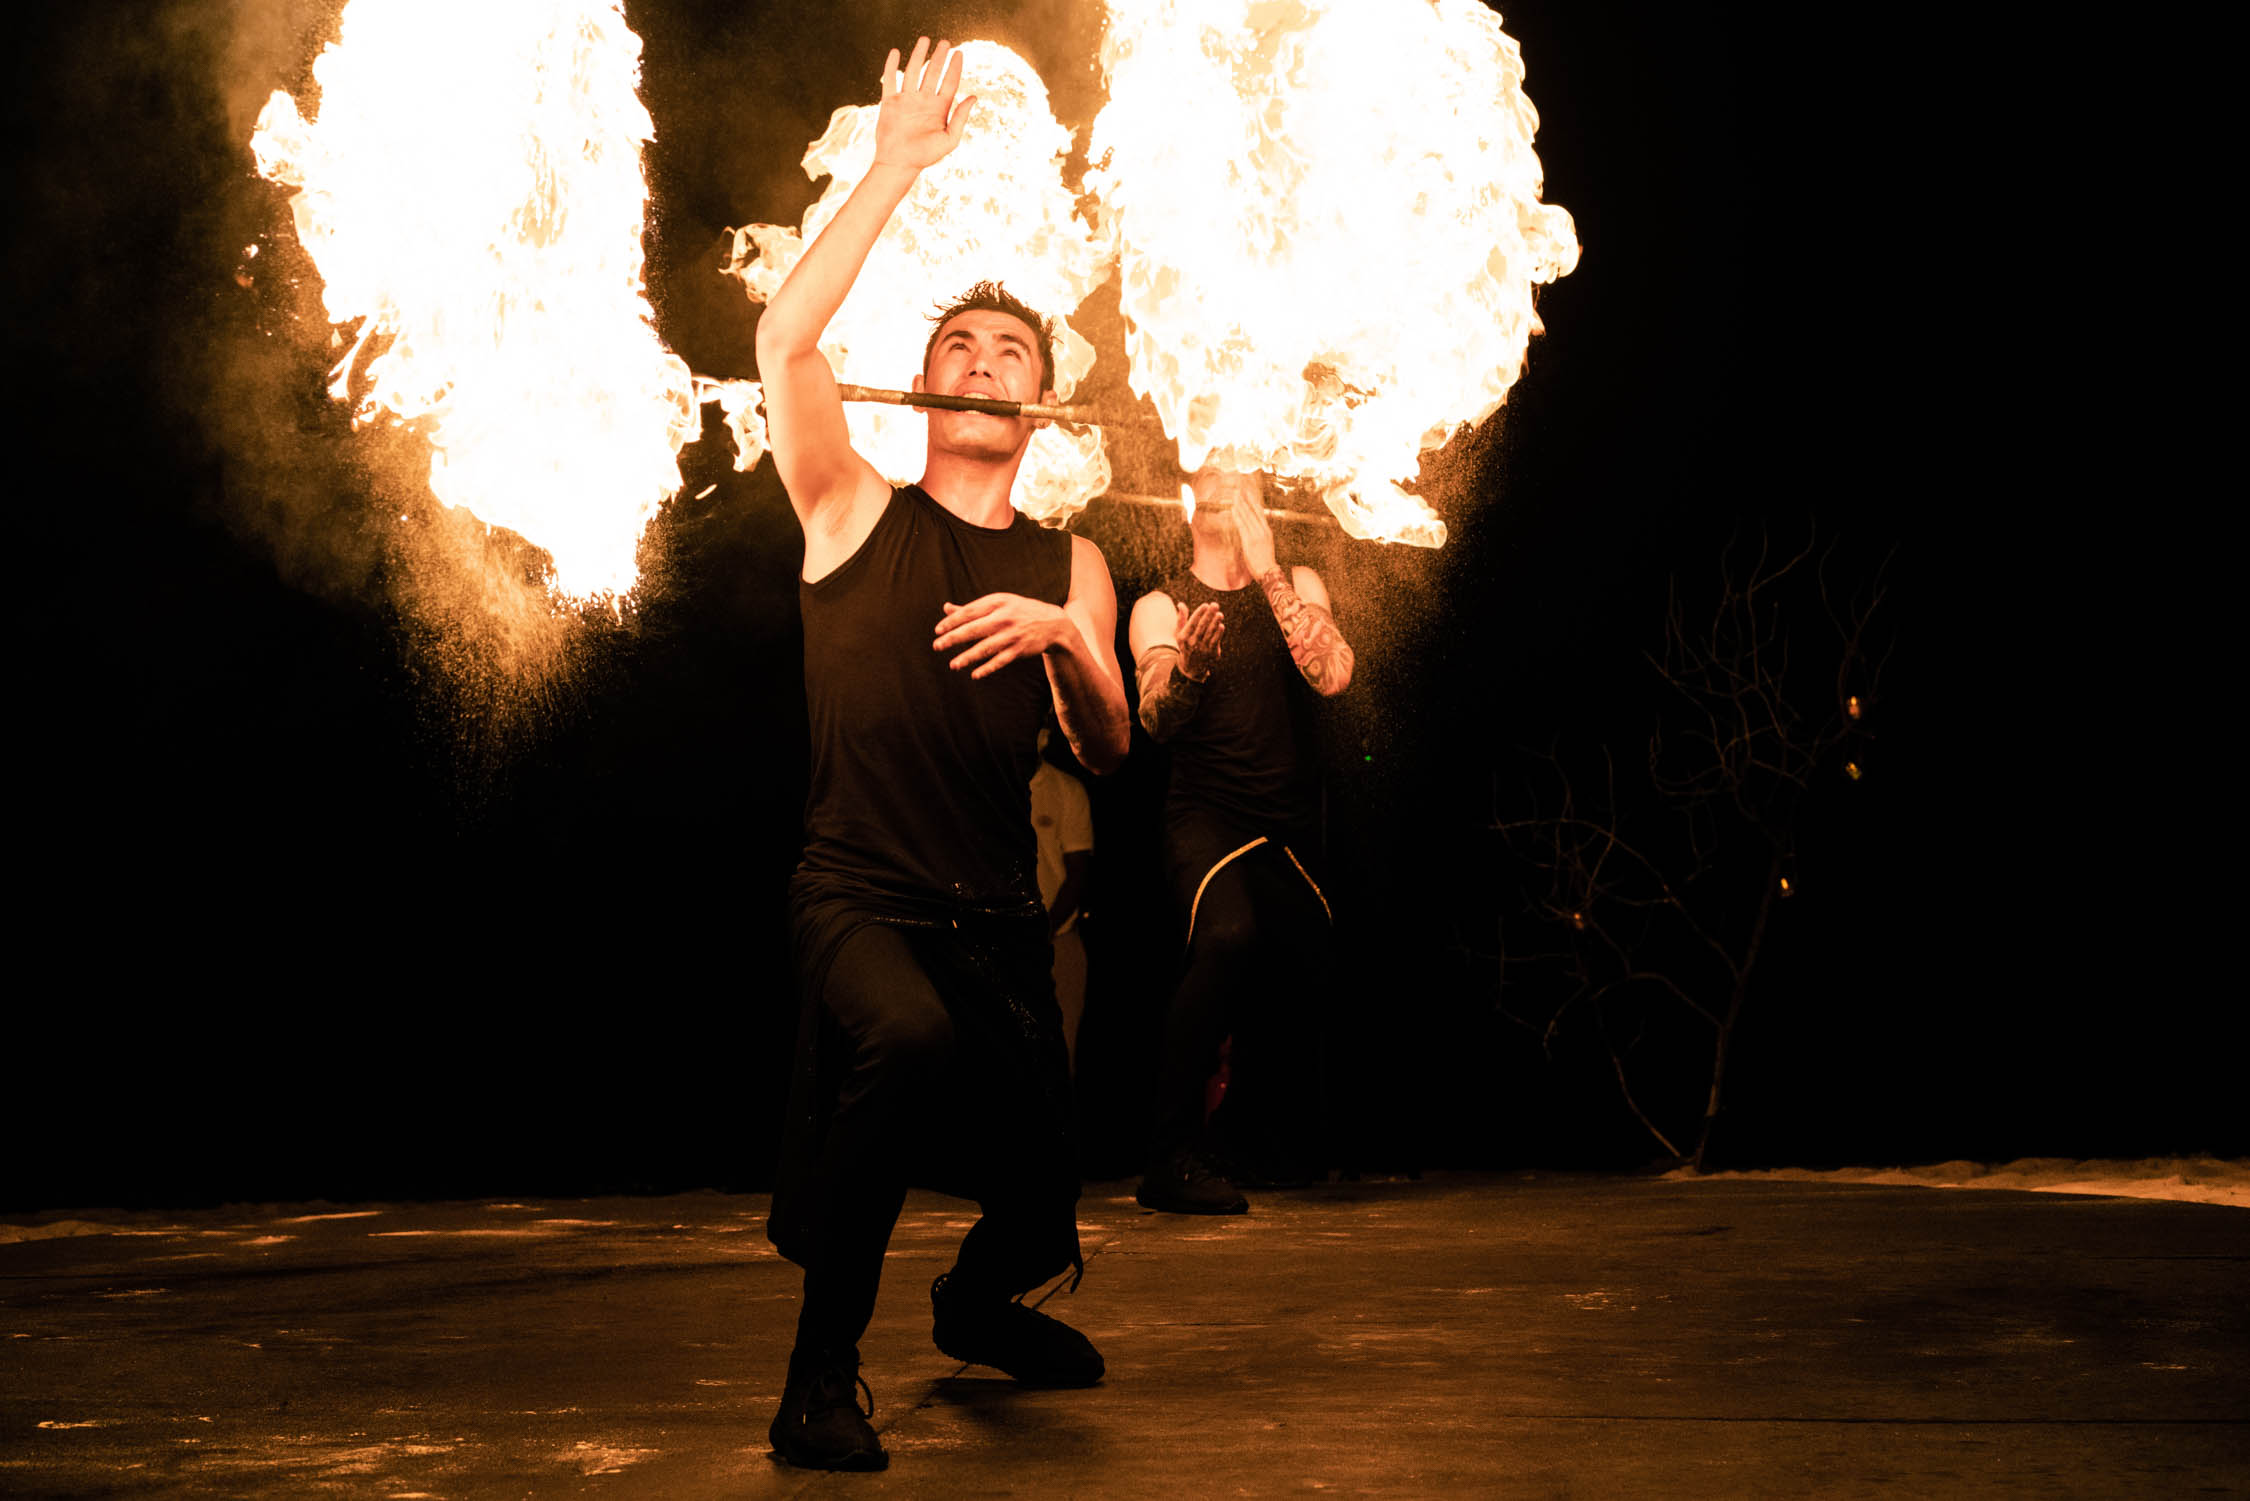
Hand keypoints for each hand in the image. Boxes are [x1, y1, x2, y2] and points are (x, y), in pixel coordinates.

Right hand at [874, 38, 974, 171]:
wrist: (899, 163)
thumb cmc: (925, 156)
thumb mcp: (949, 139)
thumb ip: (960, 117)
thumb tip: (974, 97)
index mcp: (939, 109)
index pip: (949, 83)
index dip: (955, 68)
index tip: (959, 53)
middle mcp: (923, 101)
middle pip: (933, 73)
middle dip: (939, 57)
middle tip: (945, 42)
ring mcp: (906, 100)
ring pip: (913, 71)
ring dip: (918, 55)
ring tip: (924, 40)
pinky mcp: (890, 102)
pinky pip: (891, 80)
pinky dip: (892, 66)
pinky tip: (896, 53)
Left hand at [935, 593, 1071, 678]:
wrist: (1052, 623)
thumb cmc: (1018, 612)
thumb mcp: (999, 604)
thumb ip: (972, 608)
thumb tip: (946, 608)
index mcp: (997, 602)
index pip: (969, 612)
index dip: (952, 621)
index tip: (938, 630)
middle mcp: (1004, 617)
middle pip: (974, 629)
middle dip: (954, 638)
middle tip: (937, 646)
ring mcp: (1013, 634)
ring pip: (986, 648)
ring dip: (968, 657)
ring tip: (953, 665)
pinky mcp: (1020, 649)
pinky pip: (1001, 660)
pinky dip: (988, 668)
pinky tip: (975, 674)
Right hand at [1175, 601, 1223, 680]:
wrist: (1192, 667)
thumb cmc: (1186, 645)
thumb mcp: (1180, 634)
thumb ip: (1181, 618)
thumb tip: (1180, 604)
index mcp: (1183, 637)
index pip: (1192, 623)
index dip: (1199, 613)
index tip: (1205, 605)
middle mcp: (1192, 643)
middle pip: (1202, 626)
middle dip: (1209, 615)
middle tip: (1215, 605)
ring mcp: (1202, 648)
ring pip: (1209, 633)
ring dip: (1215, 623)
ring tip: (1220, 614)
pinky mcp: (1211, 653)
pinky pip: (1216, 641)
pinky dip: (1218, 634)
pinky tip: (1221, 625)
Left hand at [1229, 486, 1276, 576]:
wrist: (1268, 571)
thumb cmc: (1265, 560)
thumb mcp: (1265, 545)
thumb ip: (1259, 535)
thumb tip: (1252, 529)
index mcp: (1267, 530)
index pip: (1260, 512)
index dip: (1253, 501)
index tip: (1248, 491)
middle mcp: (1263, 530)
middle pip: (1254, 510)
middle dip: (1246, 498)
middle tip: (1240, 488)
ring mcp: (1257, 534)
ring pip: (1247, 516)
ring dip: (1240, 504)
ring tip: (1235, 494)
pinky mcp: (1250, 540)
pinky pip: (1242, 525)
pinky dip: (1237, 516)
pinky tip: (1233, 509)